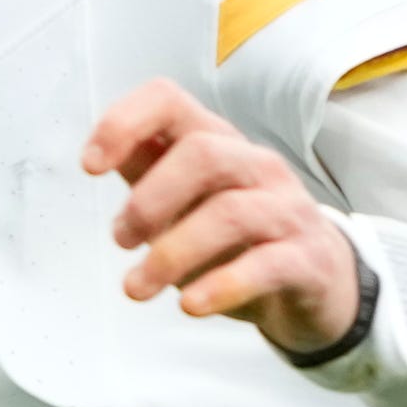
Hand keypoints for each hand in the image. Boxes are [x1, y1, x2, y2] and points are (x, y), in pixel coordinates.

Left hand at [81, 78, 361, 357]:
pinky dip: (221, 286)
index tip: (89, 166)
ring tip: (137, 288)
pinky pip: (266, 265)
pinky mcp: (307, 259)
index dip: (123, 123)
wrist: (316, 280)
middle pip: (203, 154)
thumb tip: (99, 155)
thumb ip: (147, 173)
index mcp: (216, 141)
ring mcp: (286, 209)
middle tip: (121, 241)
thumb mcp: (185, 200)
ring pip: (231, 212)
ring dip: (172, 253)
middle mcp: (255, 165)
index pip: (169, 100)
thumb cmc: (237, 235)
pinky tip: (190, 305)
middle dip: (149, 201)